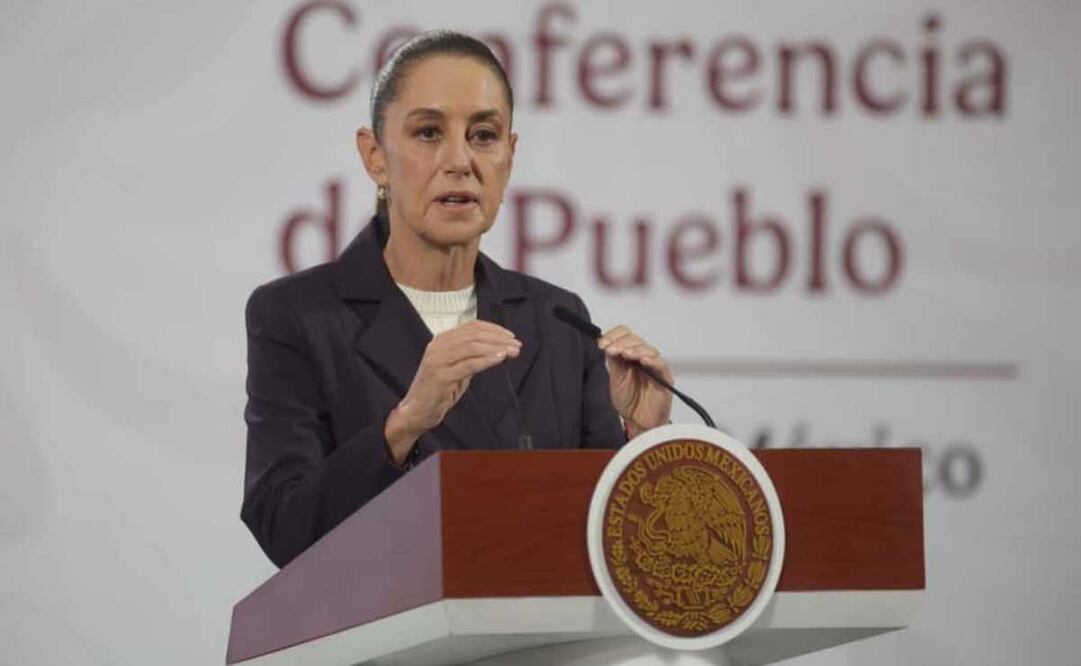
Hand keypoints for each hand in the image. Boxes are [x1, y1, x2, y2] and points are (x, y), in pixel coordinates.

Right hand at [384, 320, 520, 464]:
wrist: (417, 411)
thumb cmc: (438, 390)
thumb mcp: (458, 368)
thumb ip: (473, 357)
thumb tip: (498, 349)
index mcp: (442, 340)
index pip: (471, 326)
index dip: (493, 329)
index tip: (510, 336)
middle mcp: (438, 346)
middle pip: (474, 335)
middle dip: (498, 338)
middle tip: (516, 345)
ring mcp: (438, 360)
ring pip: (472, 346)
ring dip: (496, 348)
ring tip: (512, 352)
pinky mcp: (440, 376)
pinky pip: (468, 364)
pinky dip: (486, 360)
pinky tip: (499, 359)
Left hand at [599, 325, 673, 437]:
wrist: (638, 422)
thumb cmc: (629, 402)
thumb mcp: (616, 380)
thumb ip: (614, 362)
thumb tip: (606, 344)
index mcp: (629, 356)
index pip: (624, 335)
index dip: (613, 336)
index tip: (602, 344)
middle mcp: (642, 358)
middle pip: (635, 339)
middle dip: (621, 342)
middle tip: (611, 349)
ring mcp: (654, 367)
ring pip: (648, 349)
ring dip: (634, 349)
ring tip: (624, 354)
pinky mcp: (665, 378)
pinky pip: (661, 365)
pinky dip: (652, 360)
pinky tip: (642, 360)